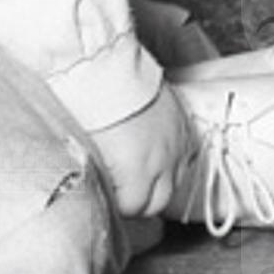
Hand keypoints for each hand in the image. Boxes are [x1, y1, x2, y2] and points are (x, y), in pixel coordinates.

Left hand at [88, 84, 190, 219]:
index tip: (108, 198)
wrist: (106, 65)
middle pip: (159, 202)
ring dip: (160, 182)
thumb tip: (98, 195)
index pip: (133, 208)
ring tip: (140, 175)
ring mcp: (175, 142)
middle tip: (122, 191)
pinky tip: (158, 156)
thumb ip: (98, 179)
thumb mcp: (88, 150)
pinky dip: (174, 160)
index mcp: (137, 171)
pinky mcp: (181, 123)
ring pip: (176, 181)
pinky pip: (185, 154)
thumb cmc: (92, 106)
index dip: (117, 205)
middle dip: (140, 201)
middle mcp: (162, 161)